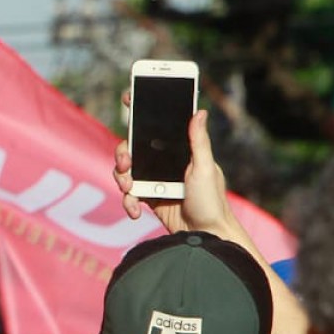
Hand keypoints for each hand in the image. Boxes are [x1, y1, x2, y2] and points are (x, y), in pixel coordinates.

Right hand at [114, 109, 231, 234]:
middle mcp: (164, 162)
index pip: (159, 125)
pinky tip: (134, 212)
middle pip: (133, 147)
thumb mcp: (205, 168)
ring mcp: (154, 179)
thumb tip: (199, 111)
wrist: (205, 236)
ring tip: (128, 189)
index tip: (129, 97)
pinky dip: (127, 202)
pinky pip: (128, 194)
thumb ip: (198, 141)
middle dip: (123, 154)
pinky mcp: (148, 198)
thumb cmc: (212, 202)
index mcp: (180, 150)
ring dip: (121, 178)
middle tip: (125, 163)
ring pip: (126, 170)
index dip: (142, 110)